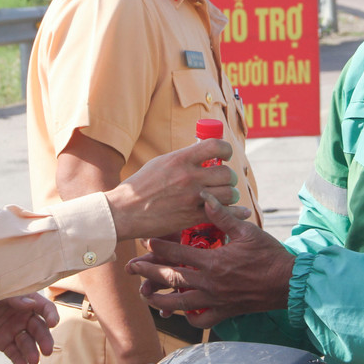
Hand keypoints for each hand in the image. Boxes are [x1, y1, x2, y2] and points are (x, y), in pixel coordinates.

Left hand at [0, 294, 58, 363]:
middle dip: (44, 340)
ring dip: (31, 352)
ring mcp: (13, 330)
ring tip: (33, 360)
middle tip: (47, 351)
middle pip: (39, 329)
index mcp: (26, 300)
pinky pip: (13, 353)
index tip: (53, 323)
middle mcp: (23, 316)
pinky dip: (19, 360)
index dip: (51, 315)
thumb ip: (15, 298)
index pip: (44, 308)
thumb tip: (32, 304)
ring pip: (27, 343)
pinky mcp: (3, 342)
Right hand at [104, 139, 249, 240]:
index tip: (224, 156)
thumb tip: (201, 154)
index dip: (226, 150)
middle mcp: (189, 177)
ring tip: (223, 196)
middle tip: (223, 181)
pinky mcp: (191, 217)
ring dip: (229, 195)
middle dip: (228, 178)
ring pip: (228, 194)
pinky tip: (239, 211)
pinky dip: (234, 213)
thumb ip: (182, 158)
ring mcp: (191, 198)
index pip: (216, 146)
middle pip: (226, 174)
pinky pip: (222, 214)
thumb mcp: (160, 163)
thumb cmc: (139, 186)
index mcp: (180, 159)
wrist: (124, 212)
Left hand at [126, 193, 291, 327]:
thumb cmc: (269, 254)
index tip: (145, 241)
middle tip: (130, 268)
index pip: (177, 253)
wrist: (288, 283)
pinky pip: (200, 320)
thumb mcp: (246, 231)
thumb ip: (221, 216)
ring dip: (158, 298)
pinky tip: (180, 313)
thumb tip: (204, 196)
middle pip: (170, 278)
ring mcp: (215, 301)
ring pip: (178, 303)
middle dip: (148, 272)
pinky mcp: (224, 313)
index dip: (158, 247)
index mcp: (213, 261)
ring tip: (144, 293)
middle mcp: (209, 283)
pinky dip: (187, 317)